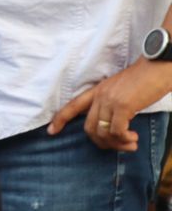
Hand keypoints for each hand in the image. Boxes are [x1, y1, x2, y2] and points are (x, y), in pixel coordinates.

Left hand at [49, 59, 171, 151]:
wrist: (159, 65)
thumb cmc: (146, 78)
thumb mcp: (121, 88)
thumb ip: (112, 102)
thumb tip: (113, 123)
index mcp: (98, 90)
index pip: (73, 106)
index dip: (60, 119)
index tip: (51, 131)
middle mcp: (100, 96)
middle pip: (89, 127)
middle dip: (102, 142)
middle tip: (119, 145)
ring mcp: (110, 100)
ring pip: (102, 133)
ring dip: (117, 144)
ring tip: (131, 143)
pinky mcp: (123, 106)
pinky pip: (116, 131)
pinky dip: (124, 139)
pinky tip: (134, 139)